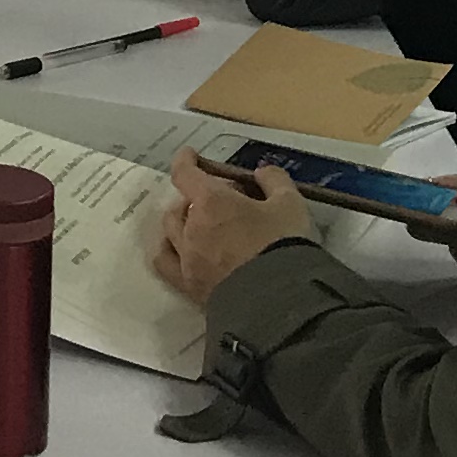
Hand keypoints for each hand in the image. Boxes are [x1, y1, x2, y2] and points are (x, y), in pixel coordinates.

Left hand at [154, 148, 314, 305]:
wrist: (279, 300)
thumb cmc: (283, 244)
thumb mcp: (290, 205)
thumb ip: (275, 181)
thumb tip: (261, 172)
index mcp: (211, 202)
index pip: (185, 173)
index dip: (185, 161)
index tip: (189, 155)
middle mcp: (191, 228)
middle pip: (180, 205)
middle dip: (196, 198)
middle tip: (221, 204)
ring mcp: (186, 259)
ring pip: (170, 232)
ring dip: (182, 222)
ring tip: (199, 226)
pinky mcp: (188, 286)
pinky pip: (165, 263)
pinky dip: (170, 251)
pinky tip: (182, 252)